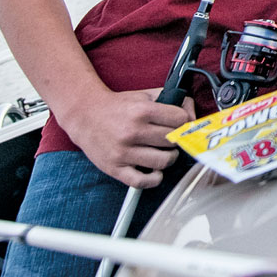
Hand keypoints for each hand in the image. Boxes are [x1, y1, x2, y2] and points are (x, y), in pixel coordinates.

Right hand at [59, 87, 196, 188]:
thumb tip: (191, 112)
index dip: (184, 121)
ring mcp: (124, 152)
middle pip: (173, 140)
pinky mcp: (115, 168)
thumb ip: (170, 99)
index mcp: (142, 111)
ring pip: (163, 161)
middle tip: (171, 138)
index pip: (180, 119)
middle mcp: (133, 131)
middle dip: (176, 139)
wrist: (85, 116)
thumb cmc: (117, 107)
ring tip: (164, 152)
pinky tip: (154, 171)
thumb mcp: (144, 95)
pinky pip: (142, 182)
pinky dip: (154, 179)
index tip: (179, 123)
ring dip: (169, 158)